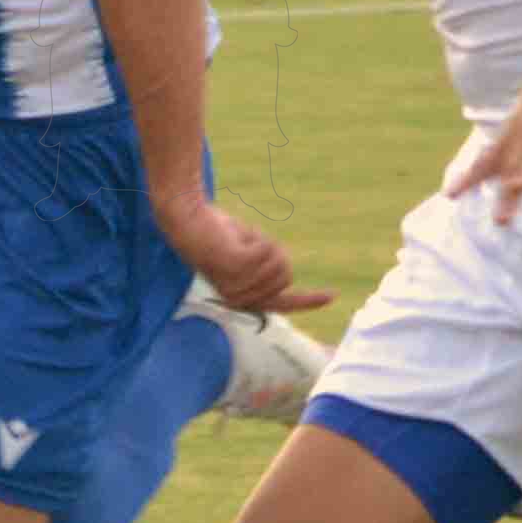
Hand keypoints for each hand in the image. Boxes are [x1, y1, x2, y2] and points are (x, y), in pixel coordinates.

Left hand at [157, 193, 326, 317]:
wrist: (188, 219)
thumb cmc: (216, 234)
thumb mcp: (246, 253)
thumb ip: (264, 269)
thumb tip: (284, 275)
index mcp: (242, 300)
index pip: (284, 304)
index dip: (309, 301)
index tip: (333, 295)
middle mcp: (240, 300)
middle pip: (286, 275)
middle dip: (274, 253)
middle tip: (246, 243)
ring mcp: (237, 287)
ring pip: (280, 262)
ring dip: (264, 244)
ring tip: (238, 241)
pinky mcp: (236, 268)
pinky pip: (270, 251)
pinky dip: (259, 238)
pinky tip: (237, 238)